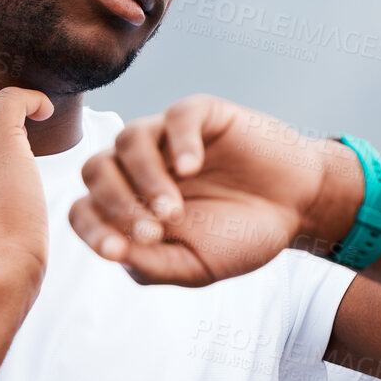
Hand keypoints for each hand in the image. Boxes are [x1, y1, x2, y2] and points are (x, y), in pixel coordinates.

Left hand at [68, 94, 345, 286]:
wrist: (296, 208)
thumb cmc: (241, 236)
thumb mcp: (195, 266)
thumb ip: (152, 264)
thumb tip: (112, 250)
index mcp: (130, 204)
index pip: (84, 209)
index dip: (91, 229)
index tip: (117, 250)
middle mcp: (139, 168)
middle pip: (95, 170)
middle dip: (116, 204)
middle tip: (154, 231)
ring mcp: (168, 138)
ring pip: (128, 139)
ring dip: (145, 178)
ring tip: (172, 210)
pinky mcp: (201, 114)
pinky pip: (176, 117)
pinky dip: (179, 142)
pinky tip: (193, 168)